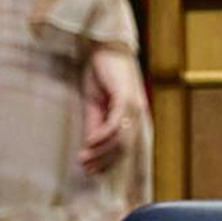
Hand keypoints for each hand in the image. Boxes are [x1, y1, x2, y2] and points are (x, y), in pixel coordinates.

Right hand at [79, 44, 146, 174]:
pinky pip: (117, 122)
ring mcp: (134, 106)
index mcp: (133, 117)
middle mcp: (137, 114)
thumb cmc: (101, 74)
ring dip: (102, 151)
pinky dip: (104, 135)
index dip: (109, 162)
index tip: (91, 172)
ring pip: (121, 138)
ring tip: (84, 159)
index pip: (124, 147)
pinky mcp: (126, 97)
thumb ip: (95, 123)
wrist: (104, 48)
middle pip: (124, 147)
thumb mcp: (94, 103)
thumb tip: (91, 145)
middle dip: (104, 161)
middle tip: (86, 169)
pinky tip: (90, 143)